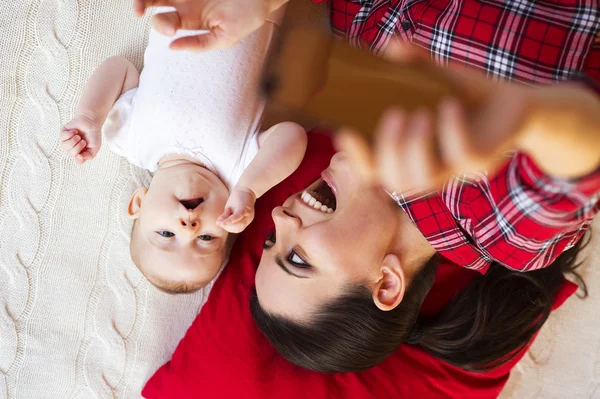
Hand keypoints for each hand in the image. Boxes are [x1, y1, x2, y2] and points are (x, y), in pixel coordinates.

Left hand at [59, 115, 101, 163]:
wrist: (91, 122)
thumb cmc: (93, 135)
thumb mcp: (95, 148)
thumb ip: (90, 155)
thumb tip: (80, 157)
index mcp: (81, 153)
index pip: (78, 160)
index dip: (79, 158)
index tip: (82, 154)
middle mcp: (72, 148)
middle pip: (71, 153)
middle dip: (78, 147)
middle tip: (83, 141)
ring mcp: (67, 141)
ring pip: (65, 146)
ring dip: (73, 141)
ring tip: (78, 136)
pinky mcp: (63, 133)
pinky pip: (62, 137)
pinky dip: (70, 134)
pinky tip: (75, 131)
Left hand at [133, 0, 283, 51]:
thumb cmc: (249, 16)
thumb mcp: (226, 38)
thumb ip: (200, 44)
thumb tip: (172, 48)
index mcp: (190, 19)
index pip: (166, 23)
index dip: (162, 26)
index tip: (172, 29)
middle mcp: (185, 1)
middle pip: (153, 2)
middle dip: (141, 5)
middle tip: (138, 9)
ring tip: (138, 3)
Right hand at [216, 187, 256, 232]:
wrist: (246, 187)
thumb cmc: (237, 199)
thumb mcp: (230, 209)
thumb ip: (226, 217)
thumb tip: (218, 223)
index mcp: (246, 220)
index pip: (236, 229)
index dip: (228, 227)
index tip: (224, 219)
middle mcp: (248, 218)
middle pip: (237, 228)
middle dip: (228, 226)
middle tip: (223, 216)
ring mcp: (248, 214)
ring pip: (237, 225)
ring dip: (228, 222)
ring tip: (226, 211)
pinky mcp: (244, 208)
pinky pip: (237, 217)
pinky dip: (230, 221)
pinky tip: (223, 223)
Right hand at [336, 43, 531, 192]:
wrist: (516, 106)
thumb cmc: (470, 96)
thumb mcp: (439, 76)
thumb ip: (414, 61)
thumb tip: (390, 44)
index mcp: (410, 157)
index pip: (374, 173)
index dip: (356, 160)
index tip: (344, 133)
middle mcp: (429, 170)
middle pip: (395, 182)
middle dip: (388, 150)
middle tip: (395, 114)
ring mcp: (455, 171)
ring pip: (423, 180)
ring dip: (415, 148)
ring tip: (420, 114)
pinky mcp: (481, 163)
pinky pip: (462, 157)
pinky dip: (451, 131)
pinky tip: (449, 105)